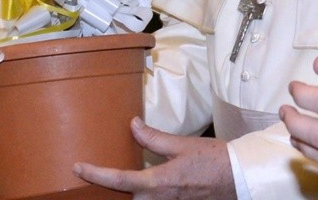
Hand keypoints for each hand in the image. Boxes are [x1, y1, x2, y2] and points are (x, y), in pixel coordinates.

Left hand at [73, 117, 235, 199]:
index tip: (78, 167)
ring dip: (128, 190)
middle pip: (126, 197)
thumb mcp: (183, 145)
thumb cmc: (214, 159)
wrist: (239, 178)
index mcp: (158, 182)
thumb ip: (155, 138)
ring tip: (115, 177)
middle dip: (110, 187)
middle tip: (94, 172)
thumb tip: (133, 125)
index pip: (119, 180)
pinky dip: (144, 193)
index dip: (95, 174)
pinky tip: (142, 184)